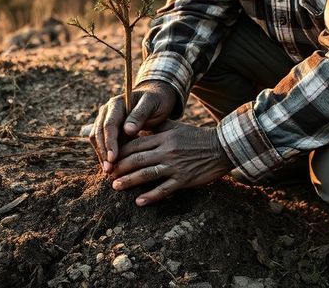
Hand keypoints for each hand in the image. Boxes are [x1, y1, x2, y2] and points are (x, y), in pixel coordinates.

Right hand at [89, 80, 176, 172]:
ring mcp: (106, 119)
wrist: (156, 96)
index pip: (109, 124)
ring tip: (109, 171)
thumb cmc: (156, 100)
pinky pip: (102, 142)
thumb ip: (140, 114)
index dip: (110, 142)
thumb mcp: (152, 104)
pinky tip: (112, 166)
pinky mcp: (109, 129)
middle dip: (103, 152)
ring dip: (101, 155)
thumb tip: (128, 130)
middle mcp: (108, 111)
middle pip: (99, 133)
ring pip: (97, 139)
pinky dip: (105, 154)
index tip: (113, 158)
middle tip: (109, 170)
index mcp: (117, 104)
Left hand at [108, 121, 232, 205]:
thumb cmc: (196, 137)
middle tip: (107, 174)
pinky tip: (139, 202)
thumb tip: (136, 129)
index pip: (136, 144)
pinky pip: (164, 189)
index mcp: (164, 137)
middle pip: (137, 159)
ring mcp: (175, 166)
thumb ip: (157, 127)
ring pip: (147, 174)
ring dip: (129, 181)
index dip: (120, 151)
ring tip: (115, 186)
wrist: (222, 148)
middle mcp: (167, 150)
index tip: (109, 158)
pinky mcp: (184, 179)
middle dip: (120, 167)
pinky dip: (151, 196)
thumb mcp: (176, 127)